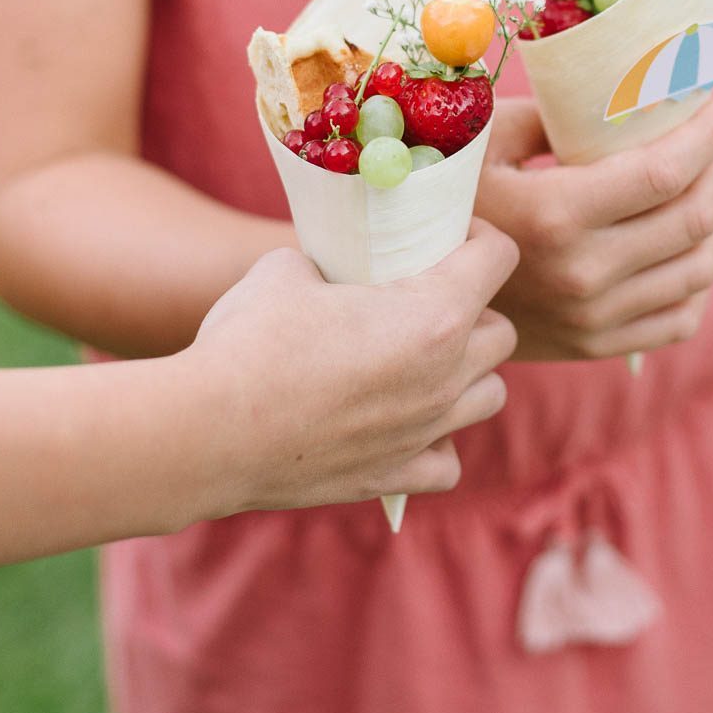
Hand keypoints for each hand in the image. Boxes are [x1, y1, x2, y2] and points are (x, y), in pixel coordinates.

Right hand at [189, 222, 519, 514]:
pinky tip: (404, 425)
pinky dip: (436, 442)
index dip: (477, 236)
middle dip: (475, 310)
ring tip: (423, 363)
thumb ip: (328, 264)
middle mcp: (446, 375)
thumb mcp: (287, 269)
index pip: (499, 256)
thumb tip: (327, 271)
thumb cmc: (250, 340)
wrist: (210, 431)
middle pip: (502, 333)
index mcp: (435, 314)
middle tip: (428, 300)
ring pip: (490, 396)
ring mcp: (426, 431)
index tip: (445, 236)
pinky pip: (447, 461)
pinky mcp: (395, 476)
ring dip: (466, 374)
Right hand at [476, 95, 712, 361]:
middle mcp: (583, 273)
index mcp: (555, 214)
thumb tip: (628, 91)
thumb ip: (556, 114)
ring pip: (698, 269)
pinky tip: (688, 242)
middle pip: (694, 219)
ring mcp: (593, 318)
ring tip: (706, 183)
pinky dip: (698, 276)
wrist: (417, 293)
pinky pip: (681, 316)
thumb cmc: (453, 197)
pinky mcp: (597, 345)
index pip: (665, 173)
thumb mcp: (489, 138)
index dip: (708, 134)